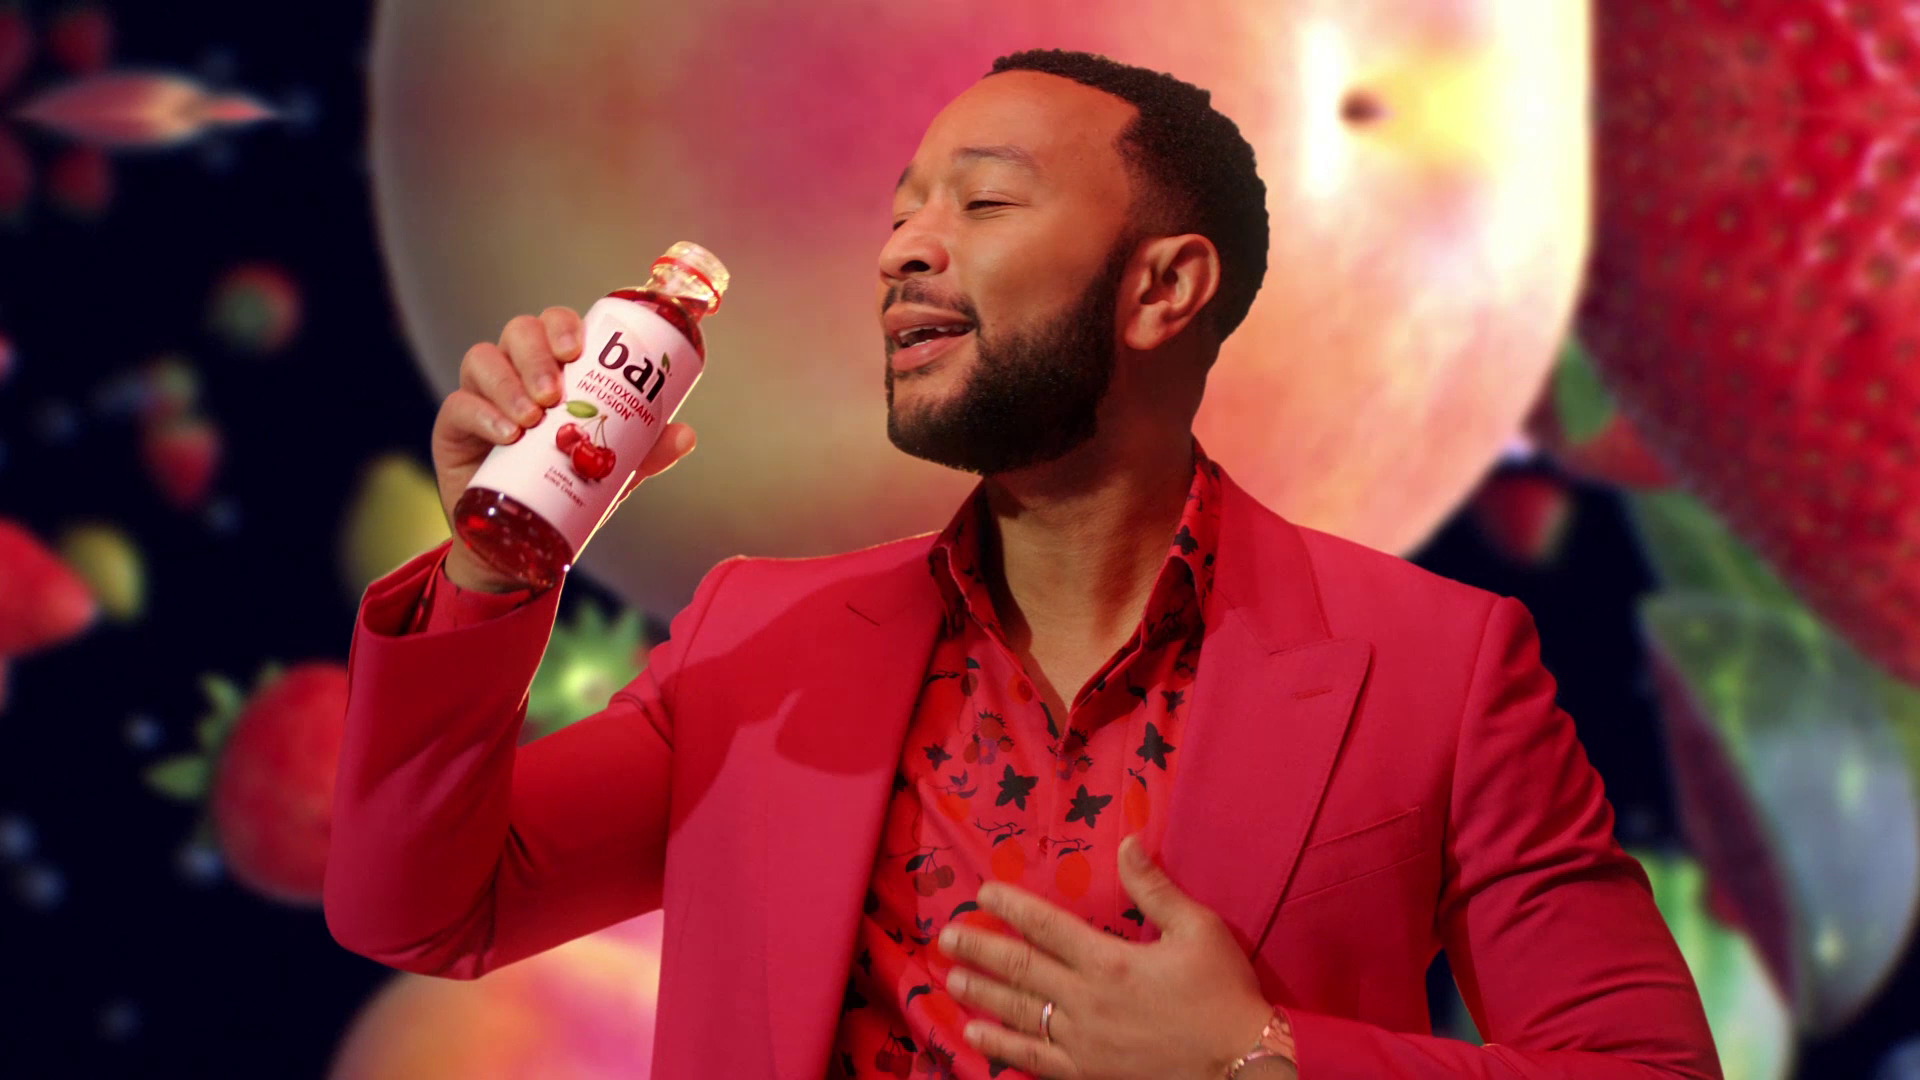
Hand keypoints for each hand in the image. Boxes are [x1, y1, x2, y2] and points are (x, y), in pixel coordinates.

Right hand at [431, 306, 695, 591]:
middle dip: (536, 353)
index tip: (577, 349)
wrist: (519, 546)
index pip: (554, 326)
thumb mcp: (610, 474)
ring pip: (482, 359)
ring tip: (533, 418)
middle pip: (518, 332)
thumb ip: (643, 453)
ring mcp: (480, 396)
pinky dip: (482, 414)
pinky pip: (458, 405)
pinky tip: (506, 435)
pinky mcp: (452, 427)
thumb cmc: (565, 492)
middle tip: (554, 392)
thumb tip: (685, 433)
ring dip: (509, 383)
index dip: (563, 325)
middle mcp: (515, 373)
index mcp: (555, 371)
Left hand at [936, 835, 1279, 1079]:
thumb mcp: (1199, 930)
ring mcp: (1083, 1043)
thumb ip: (1155, 888)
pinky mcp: (1088, 1075)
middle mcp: (1087, 1001)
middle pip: (1022, 971)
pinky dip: (1002, 1048)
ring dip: (982, 997)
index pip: (1047, 927)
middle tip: (946, 938)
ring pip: (1020, 1015)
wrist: (1242, 1068)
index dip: (1011, 908)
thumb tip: (1127, 842)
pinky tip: (977, 1038)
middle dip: (980, 952)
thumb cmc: (1224, 996)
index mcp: (1109, 961)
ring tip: (952, 982)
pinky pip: (1034, 1060)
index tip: (982, 895)